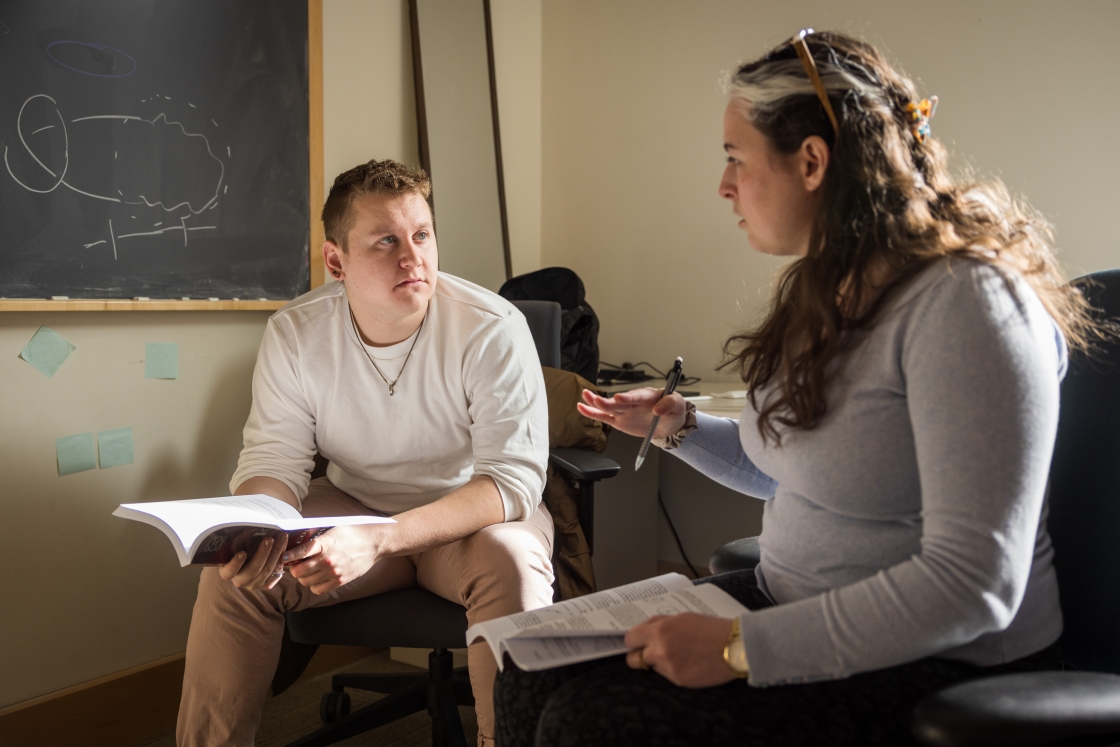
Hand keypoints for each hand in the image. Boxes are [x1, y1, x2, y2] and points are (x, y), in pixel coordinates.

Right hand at [218, 530, 287, 590]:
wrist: (248, 558)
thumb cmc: (239, 548)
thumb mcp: (236, 544)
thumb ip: (238, 540)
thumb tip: (249, 529)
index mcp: (227, 573)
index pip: (229, 571)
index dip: (235, 564)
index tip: (242, 553)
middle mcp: (240, 581)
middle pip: (253, 570)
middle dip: (263, 553)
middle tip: (269, 538)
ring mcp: (253, 584)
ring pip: (267, 571)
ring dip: (276, 553)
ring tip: (281, 538)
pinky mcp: (266, 585)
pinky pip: (276, 575)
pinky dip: (281, 561)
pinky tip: (285, 549)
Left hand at [282, 524, 388, 594]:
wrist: (374, 543)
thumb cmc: (353, 533)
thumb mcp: (333, 530)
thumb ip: (317, 538)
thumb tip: (299, 540)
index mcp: (324, 543)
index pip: (300, 552)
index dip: (289, 555)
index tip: (283, 557)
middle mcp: (327, 559)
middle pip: (299, 571)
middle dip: (294, 569)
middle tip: (295, 565)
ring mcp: (334, 572)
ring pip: (306, 582)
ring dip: (303, 578)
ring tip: (307, 572)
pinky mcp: (340, 580)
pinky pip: (318, 589)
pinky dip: (314, 586)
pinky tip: (317, 579)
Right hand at [578, 387, 687, 438]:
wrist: (669, 422)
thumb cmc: (673, 409)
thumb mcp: (677, 404)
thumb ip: (669, 404)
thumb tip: (658, 410)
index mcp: (647, 396)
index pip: (636, 396)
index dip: (628, 397)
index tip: (620, 398)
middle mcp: (633, 402)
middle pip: (619, 402)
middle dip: (608, 401)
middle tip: (597, 400)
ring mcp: (625, 411)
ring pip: (608, 407)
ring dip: (596, 403)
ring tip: (585, 397)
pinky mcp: (620, 421)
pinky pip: (605, 417)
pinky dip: (593, 413)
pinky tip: (582, 408)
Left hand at [624, 614, 738, 687]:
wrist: (734, 646)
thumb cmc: (710, 628)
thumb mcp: (682, 617)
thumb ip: (660, 623)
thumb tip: (642, 630)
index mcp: (660, 630)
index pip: (630, 639)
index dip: (633, 641)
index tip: (637, 642)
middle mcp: (660, 650)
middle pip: (633, 659)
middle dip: (639, 656)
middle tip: (650, 653)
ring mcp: (668, 667)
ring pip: (651, 667)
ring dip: (658, 663)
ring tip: (677, 656)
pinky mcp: (678, 680)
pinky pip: (666, 675)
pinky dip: (673, 670)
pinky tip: (688, 663)